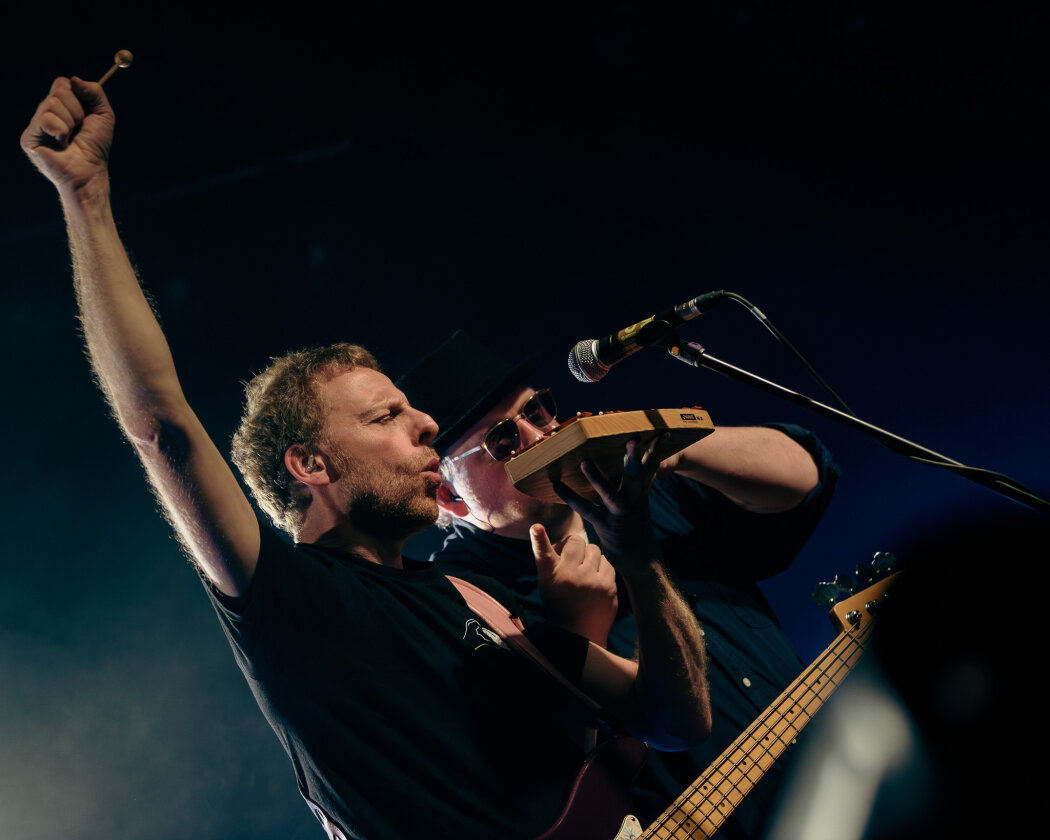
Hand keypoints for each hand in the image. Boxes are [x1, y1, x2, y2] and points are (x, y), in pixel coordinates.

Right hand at [21, 77, 113, 196]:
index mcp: (60, 106)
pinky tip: (61, 144)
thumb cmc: (96, 146)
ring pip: (52, 104)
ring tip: (70, 139)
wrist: (90, 171)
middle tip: (78, 129)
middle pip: (59, 89)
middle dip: (77, 110)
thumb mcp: (104, 115)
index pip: (63, 82)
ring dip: (70, 123)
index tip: (87, 114)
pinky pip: (46, 119)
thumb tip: (74, 79)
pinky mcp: (28, 136)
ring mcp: (35, 124)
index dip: (79, 96)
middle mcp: (45, 112)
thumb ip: (95, 92)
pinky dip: (60, 131)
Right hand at [531, 523, 617, 644]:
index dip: (538, 538)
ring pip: (594, 549)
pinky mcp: (608, 586)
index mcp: (550, 576)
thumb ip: (555, 560)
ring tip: (585, 571)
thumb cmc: (561, 604)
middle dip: (575, 547)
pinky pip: (607, 561)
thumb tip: (572, 539)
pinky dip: (602, 566)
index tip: (536, 527)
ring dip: (590, 556)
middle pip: (576, 541)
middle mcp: (570, 576)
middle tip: (573, 559)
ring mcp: (591, 581)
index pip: (542, 553)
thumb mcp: (548, 584)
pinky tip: (596, 579)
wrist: (580, 634)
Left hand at [553, 435, 665, 576]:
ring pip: (610, 495)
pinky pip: (586, 510)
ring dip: (597, 479)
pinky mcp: (605, 527)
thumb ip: (639, 484)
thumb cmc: (638, 529)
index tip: (660, 434)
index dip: (654, 452)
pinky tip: (557, 485)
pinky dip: (571, 497)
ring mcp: (620, 515)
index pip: (650, 469)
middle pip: (636, 478)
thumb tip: (641, 465)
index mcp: (642, 495)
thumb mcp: (642, 505)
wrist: (643, 563)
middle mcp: (634, 503)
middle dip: (635, 460)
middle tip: (633, 441)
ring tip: (584, 462)